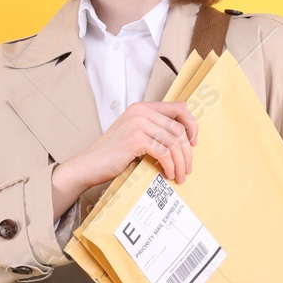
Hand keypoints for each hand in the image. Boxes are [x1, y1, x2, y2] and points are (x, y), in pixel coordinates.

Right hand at [52, 101, 198, 217]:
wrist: (89, 164)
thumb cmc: (112, 154)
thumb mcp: (134, 134)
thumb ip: (153, 130)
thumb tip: (182, 141)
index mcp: (143, 107)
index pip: (179, 107)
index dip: (192, 125)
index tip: (193, 143)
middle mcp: (141, 111)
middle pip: (179, 128)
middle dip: (187, 151)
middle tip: (188, 168)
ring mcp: (138, 124)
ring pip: (174, 142)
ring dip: (180, 162)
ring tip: (181, 175)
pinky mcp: (135, 140)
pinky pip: (163, 152)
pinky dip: (170, 165)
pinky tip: (168, 174)